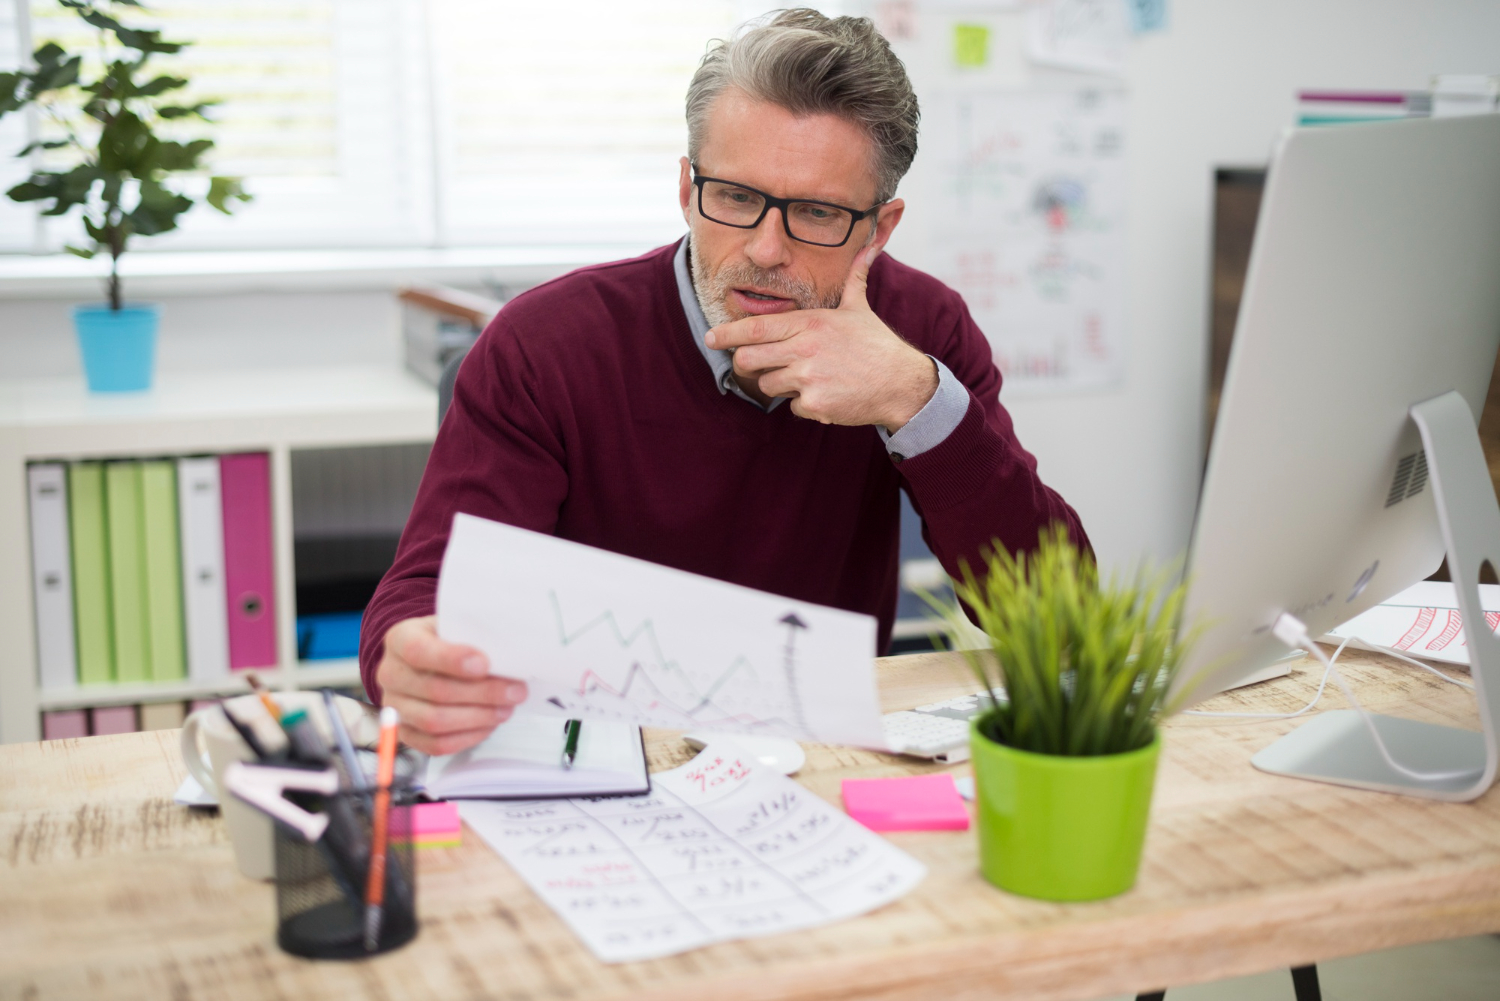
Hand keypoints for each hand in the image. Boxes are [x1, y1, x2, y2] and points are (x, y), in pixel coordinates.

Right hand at [375, 615, 526, 754]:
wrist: (434, 660)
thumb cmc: (451, 641)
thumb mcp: (458, 626)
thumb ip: (474, 636)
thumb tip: (507, 656)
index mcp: (400, 639)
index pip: (417, 651)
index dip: (451, 659)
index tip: (484, 664)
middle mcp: (390, 674)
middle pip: (433, 690)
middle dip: (481, 693)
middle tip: (515, 691)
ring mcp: (394, 707)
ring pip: (434, 721)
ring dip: (478, 717)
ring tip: (506, 709)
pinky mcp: (405, 733)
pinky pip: (436, 744)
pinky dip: (467, 737)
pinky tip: (489, 724)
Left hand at [705, 246, 937, 429]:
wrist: (901, 382)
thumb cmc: (877, 345)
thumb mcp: (860, 307)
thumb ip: (855, 277)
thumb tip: (868, 245)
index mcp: (809, 323)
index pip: (755, 328)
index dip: (727, 334)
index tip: (710, 338)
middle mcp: (804, 348)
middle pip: (748, 360)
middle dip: (746, 364)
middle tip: (755, 366)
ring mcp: (808, 378)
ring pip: (768, 385)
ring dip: (780, 385)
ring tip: (808, 377)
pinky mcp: (815, 403)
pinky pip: (792, 406)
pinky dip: (804, 404)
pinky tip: (827, 394)